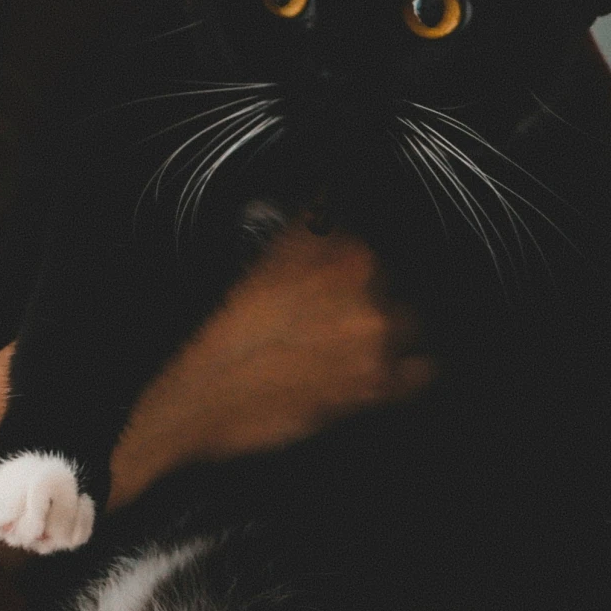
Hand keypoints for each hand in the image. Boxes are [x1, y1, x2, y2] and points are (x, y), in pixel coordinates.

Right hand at [0, 225, 433, 515]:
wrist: (186, 401)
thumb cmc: (206, 334)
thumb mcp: (244, 263)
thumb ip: (294, 232)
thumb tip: (322, 208)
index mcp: (323, 238)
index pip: (372, 220)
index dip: (363, 238)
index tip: (353, 253)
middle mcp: (359, 280)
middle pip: (405, 270)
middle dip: (382, 284)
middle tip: (347, 301)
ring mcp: (373, 335)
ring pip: (420, 319)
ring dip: (402, 325)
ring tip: (367, 334)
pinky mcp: (375, 387)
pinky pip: (424, 372)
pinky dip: (412, 368)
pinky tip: (390, 367)